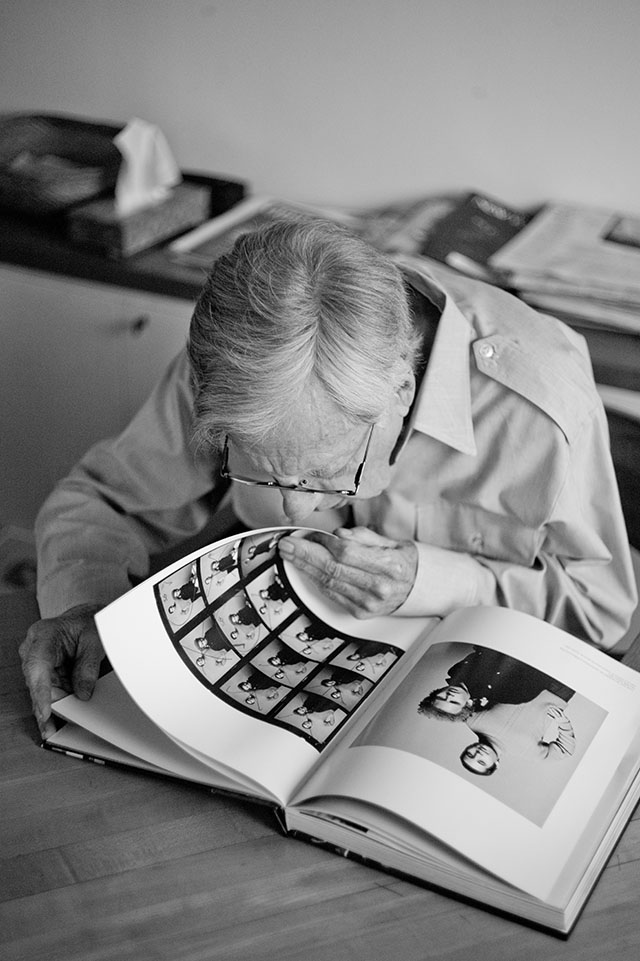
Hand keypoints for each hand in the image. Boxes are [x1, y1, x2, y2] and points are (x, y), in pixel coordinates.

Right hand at [19, 604, 103, 738]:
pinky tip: (60, 719)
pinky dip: (56, 703)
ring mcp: (38, 661)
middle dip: (45, 707)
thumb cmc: (89, 622)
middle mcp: (34, 649)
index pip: (37, 666)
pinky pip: (49, 691)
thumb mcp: (96, 640)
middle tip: (52, 729)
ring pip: (42, 691)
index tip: (44, 712)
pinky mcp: (45, 672)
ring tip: (58, 729)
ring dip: (51, 708)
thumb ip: (88, 666)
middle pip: (37, 683)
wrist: (87, 618)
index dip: (40, 692)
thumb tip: (82, 693)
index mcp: (44, 635)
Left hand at [278, 527, 417, 617]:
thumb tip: (337, 534)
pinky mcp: (360, 612)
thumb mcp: (391, 542)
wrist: (420, 589)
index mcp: (389, 566)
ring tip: (290, 554)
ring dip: (305, 567)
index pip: (346, 552)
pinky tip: (306, 570)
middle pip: (332, 568)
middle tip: (287, 544)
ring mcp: (368, 603)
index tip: (310, 534)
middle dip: (305, 555)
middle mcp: (379, 587)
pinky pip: (332, 594)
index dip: (324, 542)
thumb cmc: (404, 562)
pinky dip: (317, 580)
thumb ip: (363, 537)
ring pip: (328, 582)